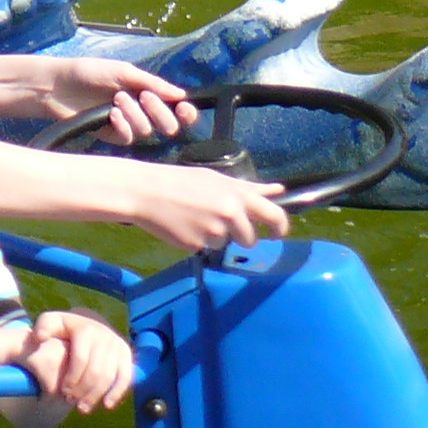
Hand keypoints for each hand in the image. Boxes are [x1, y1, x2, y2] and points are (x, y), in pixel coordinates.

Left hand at [1, 54, 198, 146]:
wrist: (59, 85)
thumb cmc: (90, 72)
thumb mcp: (124, 72)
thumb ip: (152, 84)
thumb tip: (181, 94)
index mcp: (148, 93)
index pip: (177, 110)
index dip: (185, 113)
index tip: (182, 107)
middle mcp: (142, 111)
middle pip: (169, 126)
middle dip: (160, 112)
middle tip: (144, 97)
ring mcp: (128, 125)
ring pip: (147, 131)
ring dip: (135, 114)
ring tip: (116, 99)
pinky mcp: (112, 136)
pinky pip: (129, 138)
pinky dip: (123, 125)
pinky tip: (110, 114)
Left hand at [5, 309, 133, 415]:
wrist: (89, 325)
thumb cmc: (65, 329)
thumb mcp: (52, 323)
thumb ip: (43, 327)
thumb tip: (40, 337)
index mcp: (85, 330)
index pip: (80, 360)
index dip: (71, 379)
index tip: (62, 391)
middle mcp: (104, 336)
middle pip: (95, 371)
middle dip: (82, 390)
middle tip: (71, 402)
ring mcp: (117, 345)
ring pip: (109, 377)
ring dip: (96, 395)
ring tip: (82, 408)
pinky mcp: (126, 354)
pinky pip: (126, 376)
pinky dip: (117, 392)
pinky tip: (106, 405)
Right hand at [115, 161, 287, 253]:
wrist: (147, 191)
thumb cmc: (183, 181)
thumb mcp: (218, 179)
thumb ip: (251, 188)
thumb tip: (280, 190)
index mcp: (238, 195)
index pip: (274, 215)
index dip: (280, 227)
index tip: (277, 232)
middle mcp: (230, 214)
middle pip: (252, 239)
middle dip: (246, 238)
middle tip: (229, 227)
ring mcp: (213, 232)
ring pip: (227, 244)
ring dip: (218, 237)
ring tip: (199, 219)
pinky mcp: (197, 246)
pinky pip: (207, 248)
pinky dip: (200, 241)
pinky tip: (186, 225)